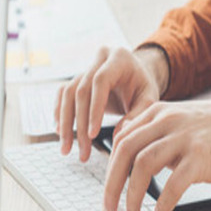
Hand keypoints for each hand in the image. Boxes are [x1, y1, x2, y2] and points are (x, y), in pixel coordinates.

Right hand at [54, 46, 165, 161]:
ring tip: (67, 149)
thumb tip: (119, 136)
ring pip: (67, 94)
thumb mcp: (150, 98)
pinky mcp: (76, 78)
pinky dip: (60, 114)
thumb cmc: (144, 87)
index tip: (92, 134)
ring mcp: (85, 67)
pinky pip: (63, 95)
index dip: (94, 108)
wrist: (137, 75)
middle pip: (81, 90)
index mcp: (119, 58)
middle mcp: (99, 59)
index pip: (101, 81)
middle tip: (83, 151)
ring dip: (65, 123)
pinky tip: (61, 133)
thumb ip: (138, 115)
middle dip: (79, 124)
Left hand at [102, 98, 210, 210]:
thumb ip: (151, 135)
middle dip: (111, 186)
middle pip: (125, 152)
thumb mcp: (176, 121)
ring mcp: (183, 137)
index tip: (107, 194)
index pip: (121, 141)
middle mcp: (165, 122)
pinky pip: (175, 181)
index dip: (109, 171)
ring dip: (132, 196)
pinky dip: (164, 200)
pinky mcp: (201, 155)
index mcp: (156, 114)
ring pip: (143, 165)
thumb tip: (125, 161)